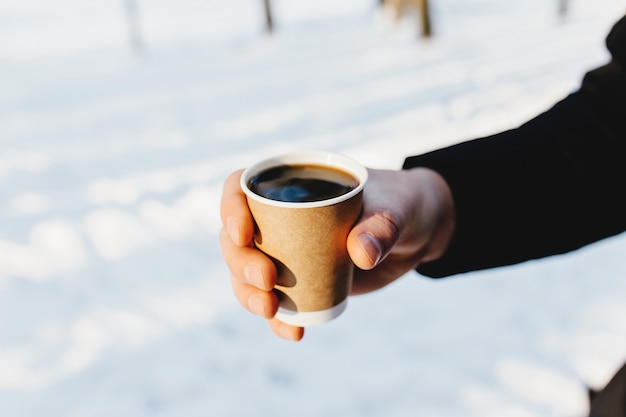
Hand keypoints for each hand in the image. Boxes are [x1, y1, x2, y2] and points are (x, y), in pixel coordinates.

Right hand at [219, 167, 454, 340]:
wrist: (418, 232)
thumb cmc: (403, 205)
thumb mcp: (398, 208)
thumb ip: (383, 225)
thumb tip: (361, 253)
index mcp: (292, 185)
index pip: (240, 188)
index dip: (230, 209)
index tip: (244, 234)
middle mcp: (279, 218)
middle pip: (236, 239)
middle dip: (241, 263)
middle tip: (267, 281)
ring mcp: (287, 252)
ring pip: (247, 274)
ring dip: (249, 295)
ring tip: (272, 311)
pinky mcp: (301, 281)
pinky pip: (277, 302)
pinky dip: (279, 320)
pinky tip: (294, 332)